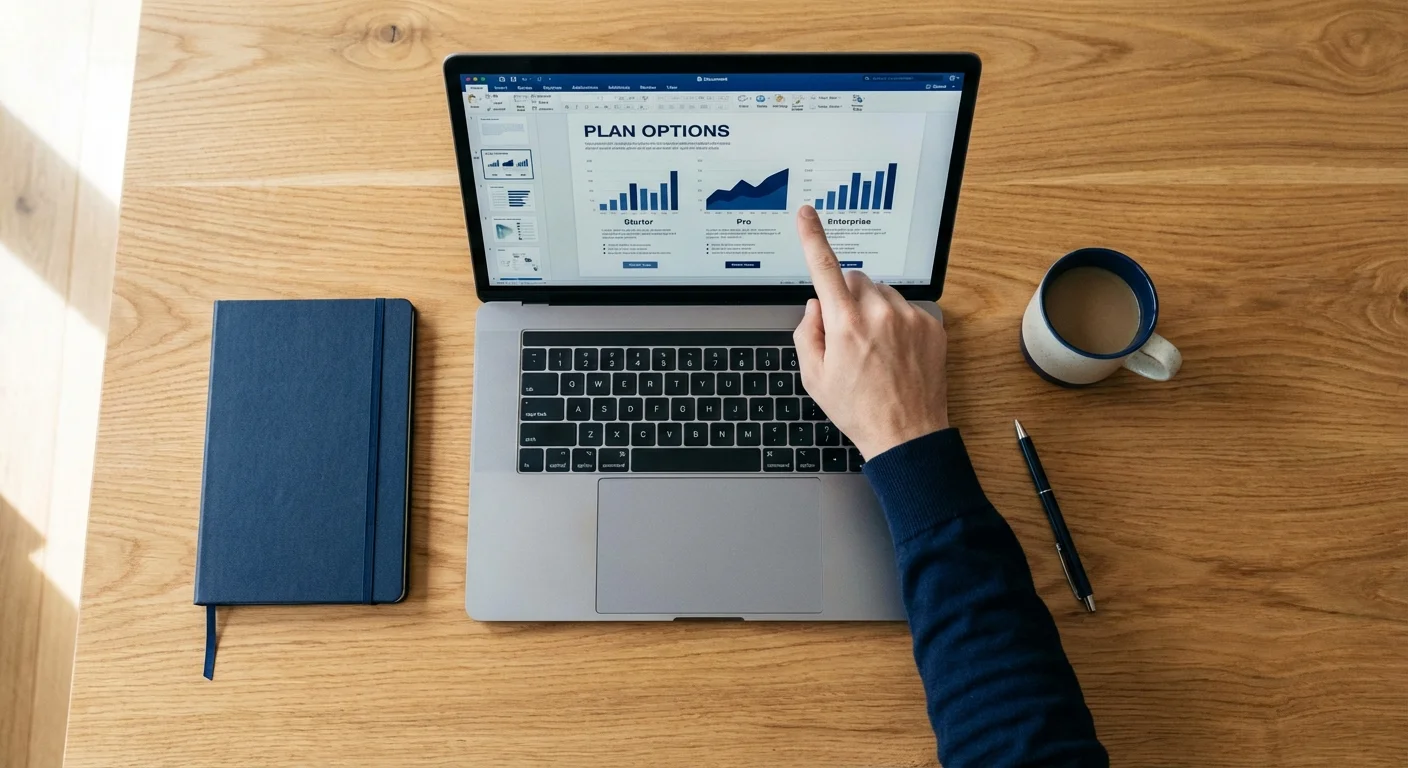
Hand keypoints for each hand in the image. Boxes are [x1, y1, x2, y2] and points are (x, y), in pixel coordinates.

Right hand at [792, 205, 949, 458]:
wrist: (907, 434)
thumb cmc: (859, 409)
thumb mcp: (814, 377)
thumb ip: (806, 333)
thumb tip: (815, 307)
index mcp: (845, 323)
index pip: (824, 268)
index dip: (812, 237)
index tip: (806, 214)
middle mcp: (879, 312)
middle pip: (855, 279)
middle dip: (846, 297)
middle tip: (846, 335)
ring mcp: (909, 317)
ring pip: (882, 292)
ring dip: (873, 310)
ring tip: (875, 350)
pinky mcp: (931, 325)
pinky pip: (906, 308)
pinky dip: (897, 323)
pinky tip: (895, 353)